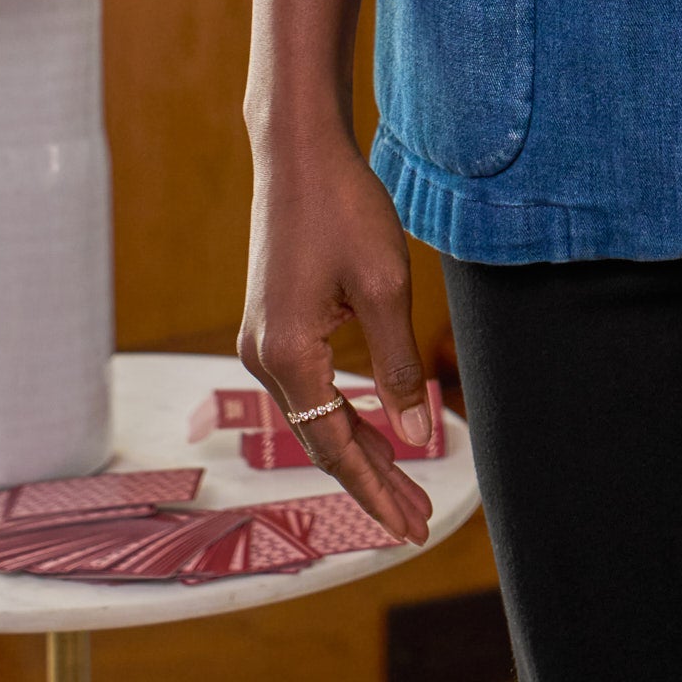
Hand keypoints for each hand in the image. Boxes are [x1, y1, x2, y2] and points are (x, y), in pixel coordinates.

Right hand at [240, 130, 436, 546]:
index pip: (336, 447)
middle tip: (418, 521)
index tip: (413, 528)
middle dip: (372, 481)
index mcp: (288, 356)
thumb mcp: (385, 286)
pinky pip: (308, 388)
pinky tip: (373, 427)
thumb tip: (420, 437)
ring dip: (359, 449)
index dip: (377, 489)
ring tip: (406, 483)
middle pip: (322, 441)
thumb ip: (398, 366)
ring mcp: (261, 341)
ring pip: (315, 416)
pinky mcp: (270, 324)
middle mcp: (262, 358)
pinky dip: (343, 414)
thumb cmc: (344, 208)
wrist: (298, 153)